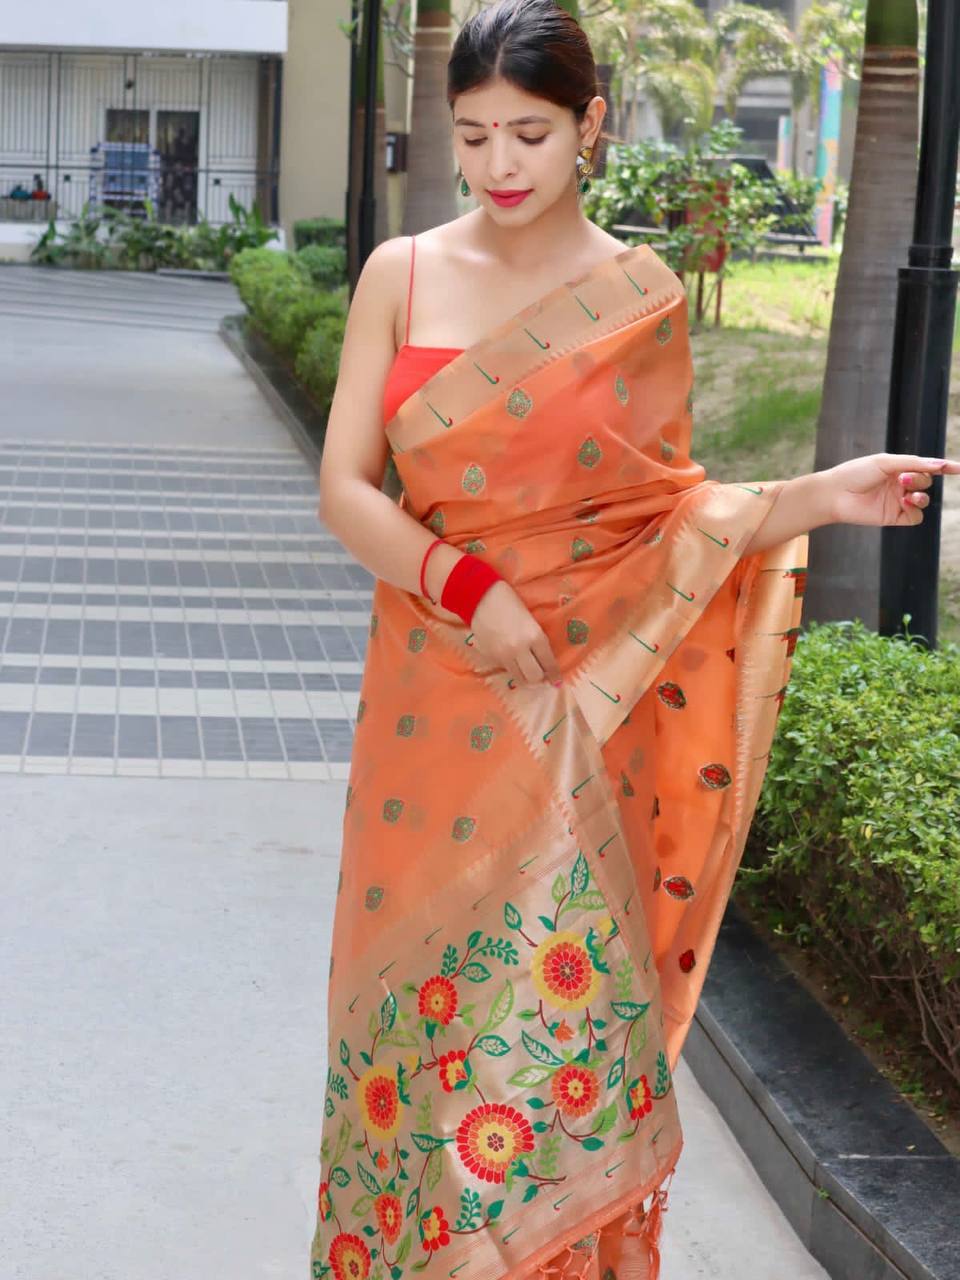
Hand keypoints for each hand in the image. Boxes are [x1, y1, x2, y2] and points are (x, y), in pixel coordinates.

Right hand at [468, 580, 563, 687]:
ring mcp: (503, 655)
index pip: (549, 664)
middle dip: (539, 677)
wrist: (480, 596)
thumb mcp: (530, 620)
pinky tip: (511, 658)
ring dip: (525, 675)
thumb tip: (543, 659)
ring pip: (519, 678)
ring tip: (526, 668)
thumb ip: (537, 640)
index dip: (554, 674)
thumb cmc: (509, 601)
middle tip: (540, 672)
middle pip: (534, 677)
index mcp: (535, 636)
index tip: (557, 680)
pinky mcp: (491, 657)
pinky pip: (506, 669)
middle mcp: (520, 649)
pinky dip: (512, 667)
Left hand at [824, 453, 959, 527]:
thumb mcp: (885, 463)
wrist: (834, 495)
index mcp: (898, 468)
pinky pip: (916, 517)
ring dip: (921, 495)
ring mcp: (897, 502)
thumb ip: (913, 463)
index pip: (926, 467)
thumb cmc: (855, 473)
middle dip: (920, 480)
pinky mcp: (893, 517)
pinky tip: (905, 504)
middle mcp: (899, 485)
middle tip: (903, 479)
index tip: (958, 468)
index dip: (943, 467)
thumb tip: (939, 464)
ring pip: (924, 500)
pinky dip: (916, 510)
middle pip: (926, 482)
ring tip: (906, 493)